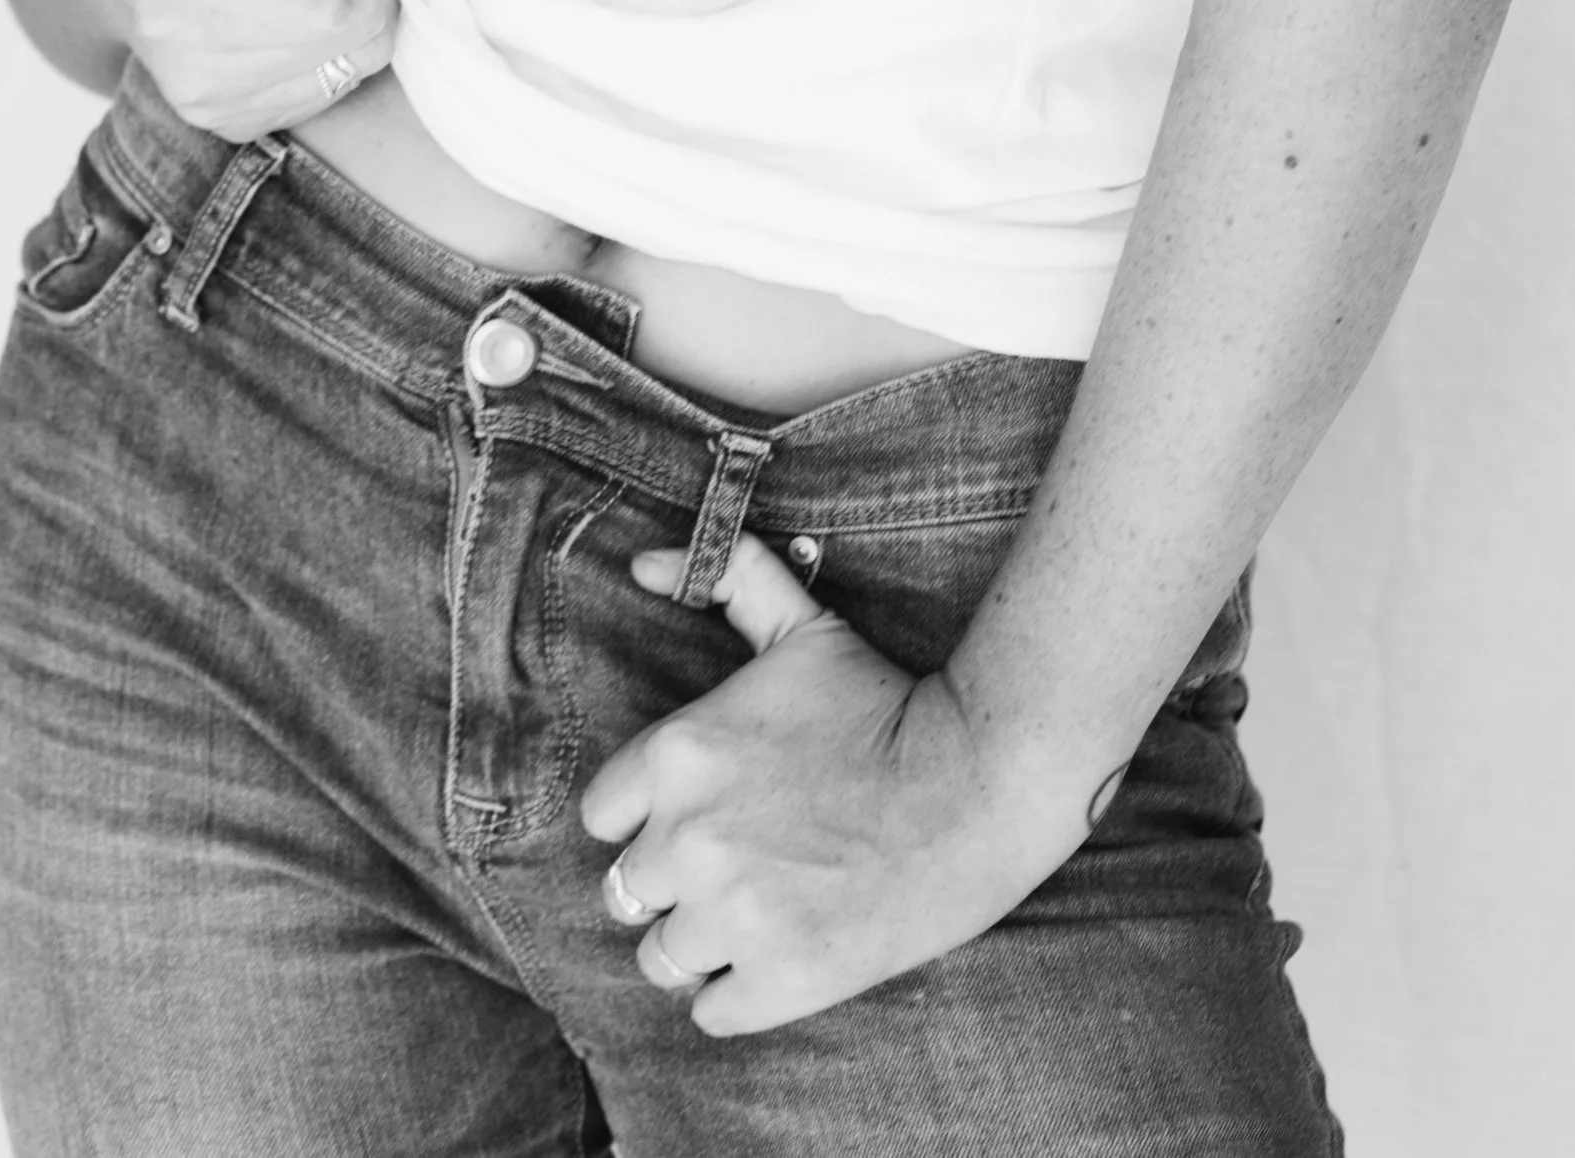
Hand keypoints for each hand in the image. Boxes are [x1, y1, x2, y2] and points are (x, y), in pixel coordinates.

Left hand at [577, 529, 1037, 1035]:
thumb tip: (644, 562)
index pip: (601, 817)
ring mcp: (732, 919)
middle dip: (670, 881)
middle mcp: (688, 840)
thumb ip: (720, 576)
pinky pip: (710, 1011)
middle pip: (625, 892)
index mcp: (677, 756)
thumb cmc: (881, 702)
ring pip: (660, 958)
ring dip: (698, 942)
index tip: (691, 816)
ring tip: (753, 915)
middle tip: (731, 867)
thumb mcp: (798, 625)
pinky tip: (776, 956)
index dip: (644, 818)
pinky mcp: (779, 983)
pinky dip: (735, 993)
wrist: (973, 783)